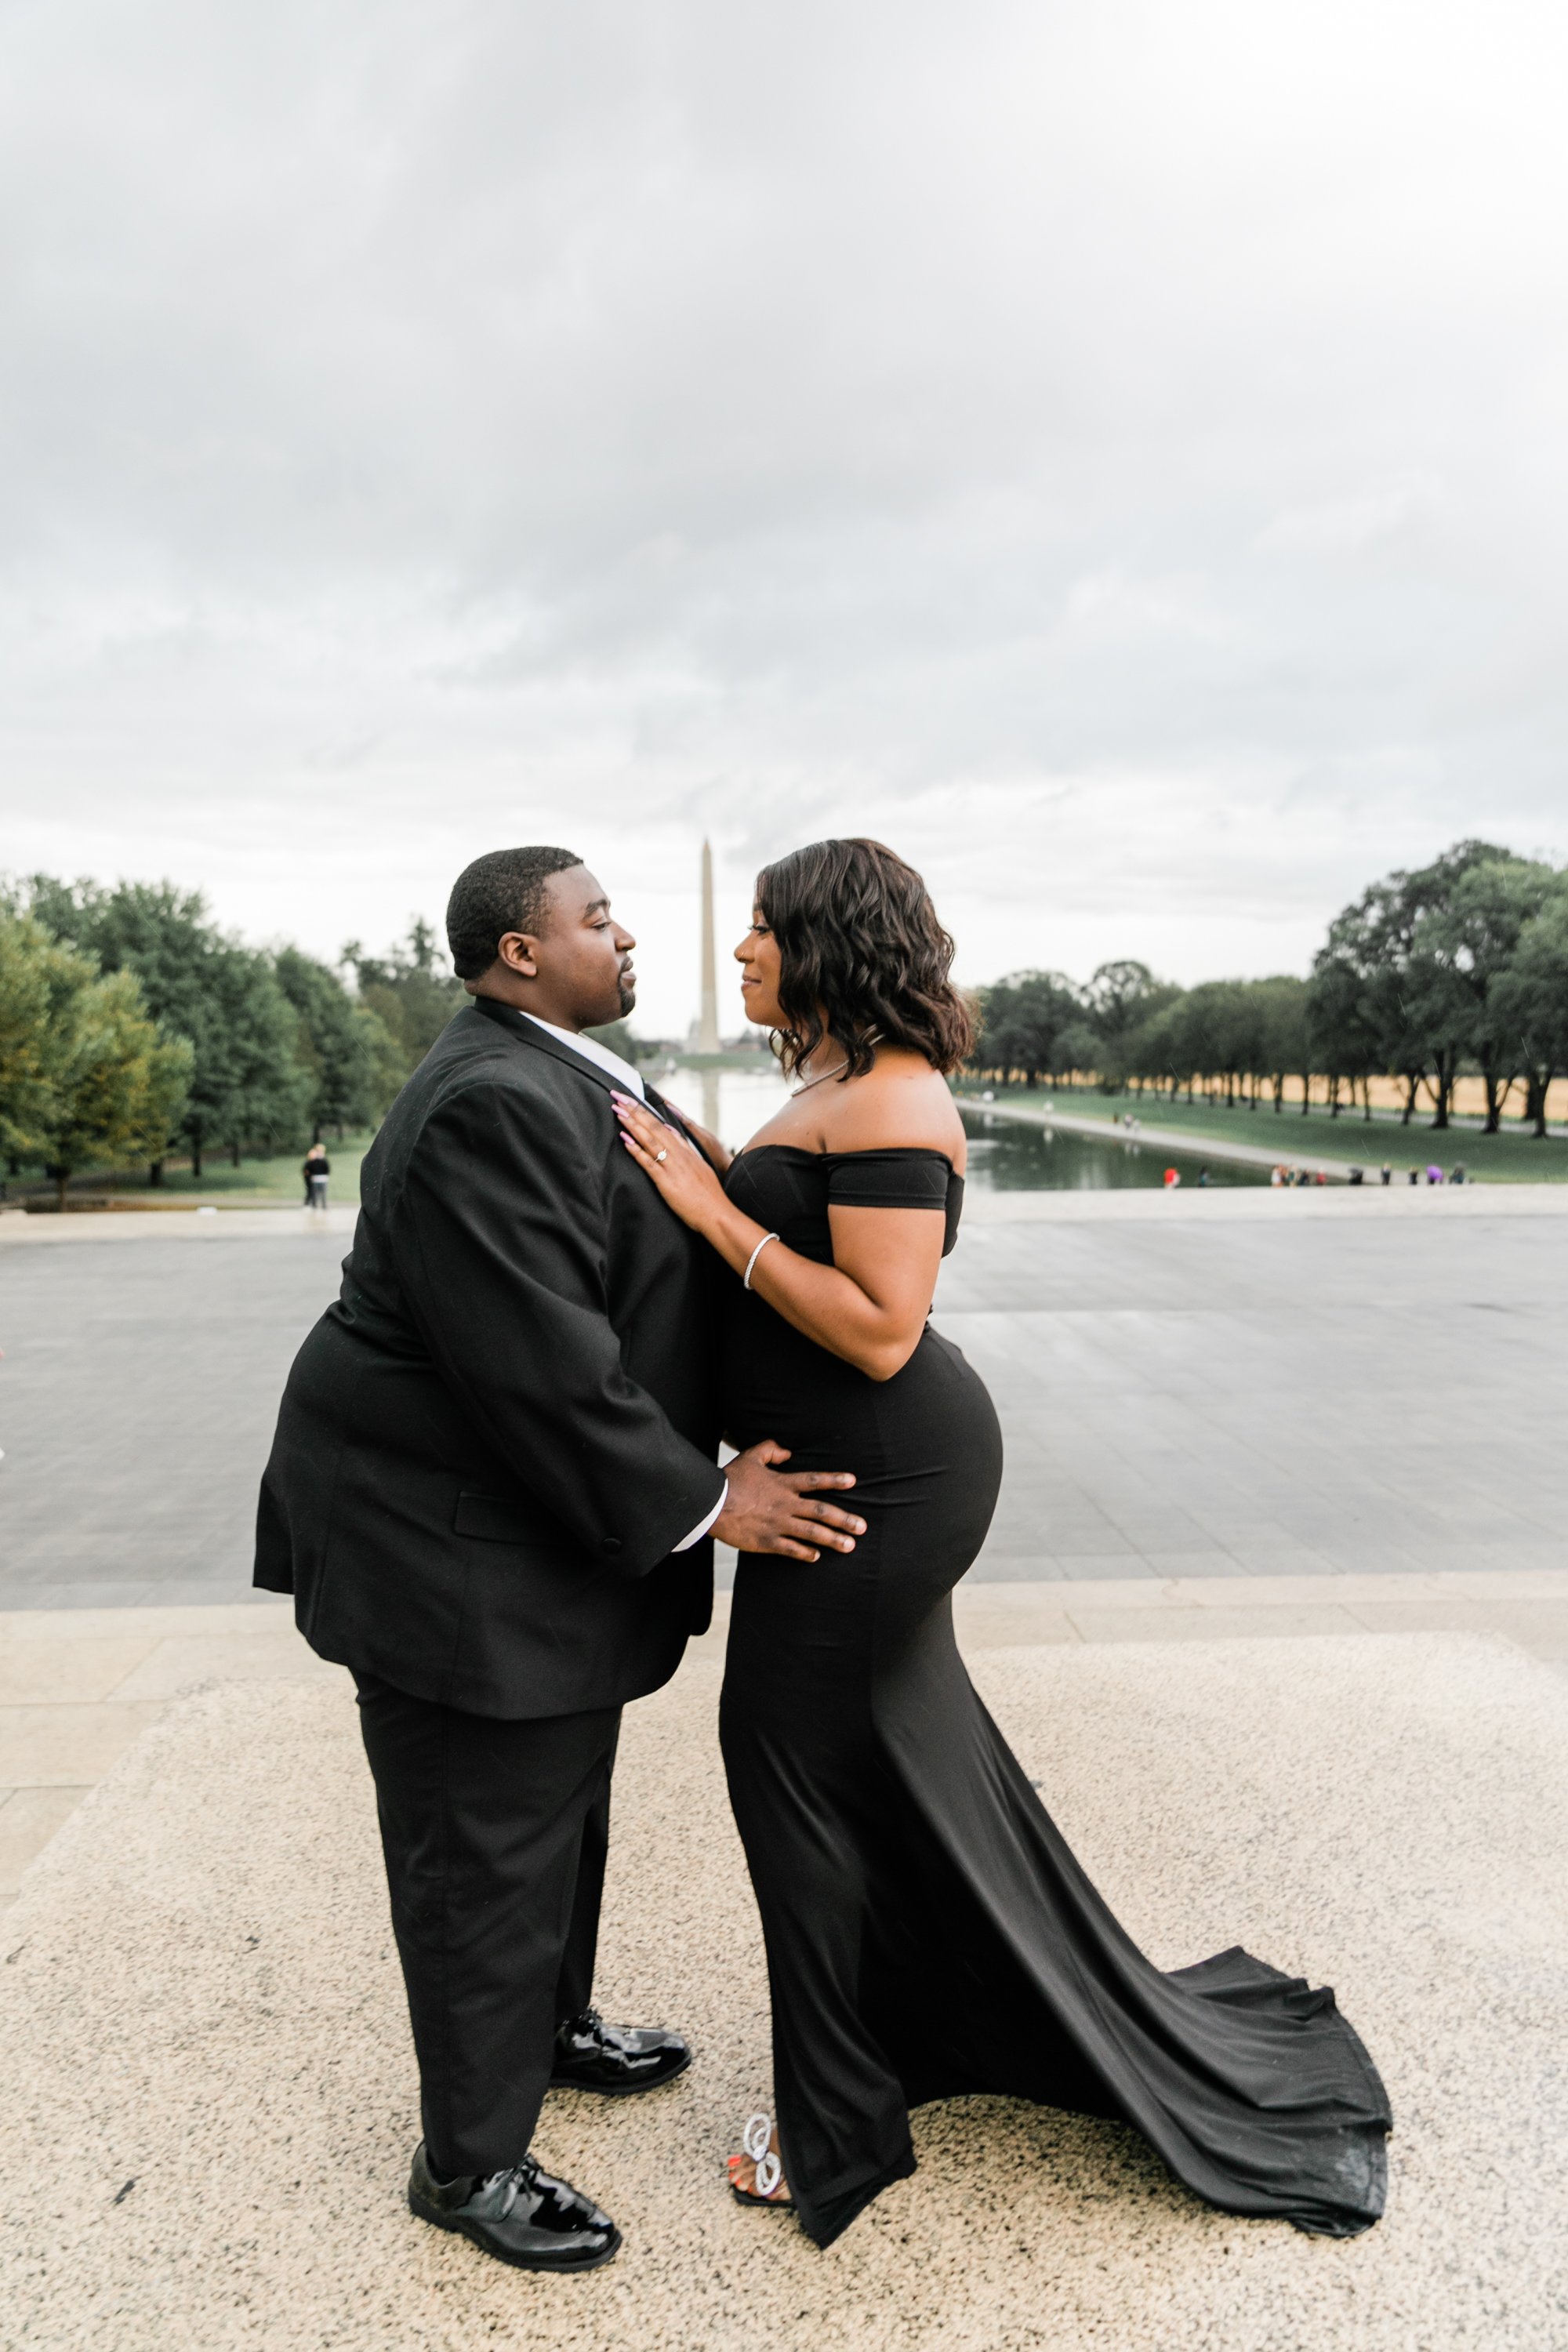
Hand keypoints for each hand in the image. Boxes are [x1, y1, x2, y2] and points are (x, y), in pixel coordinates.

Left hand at [613, 1093, 729, 1230]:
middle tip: (618, 1095)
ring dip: (632, 1124)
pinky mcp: (666, 1181)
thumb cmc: (708, 1195)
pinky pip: (648, 1162)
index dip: (644, 1112)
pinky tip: (624, 1139)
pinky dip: (636, 1150)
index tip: (631, 1101)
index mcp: (686, 1151)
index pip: (661, 1126)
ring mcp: (673, 1166)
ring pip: (649, 1140)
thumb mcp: (699, 1166)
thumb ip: (685, 1149)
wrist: (717, 1213)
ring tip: (617, 1110)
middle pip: (653, 1127)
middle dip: (634, 1110)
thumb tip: (672, 1132)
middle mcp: (679, 1154)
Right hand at [714, 1440, 863, 1561]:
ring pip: (812, 1533)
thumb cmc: (729, 1480)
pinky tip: (817, 1557)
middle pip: (821, 1511)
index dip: (834, 1480)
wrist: (711, 1504)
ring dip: (833, 1539)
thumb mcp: (750, 1457)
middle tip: (862, 1527)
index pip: (814, 1480)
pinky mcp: (767, 1541)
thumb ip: (770, 1450)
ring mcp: (778, 1524)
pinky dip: (805, 1553)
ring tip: (850, 1545)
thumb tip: (787, 1452)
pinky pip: (791, 1549)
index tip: (853, 1481)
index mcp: (782, 1484)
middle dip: (844, 1519)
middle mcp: (786, 1504)